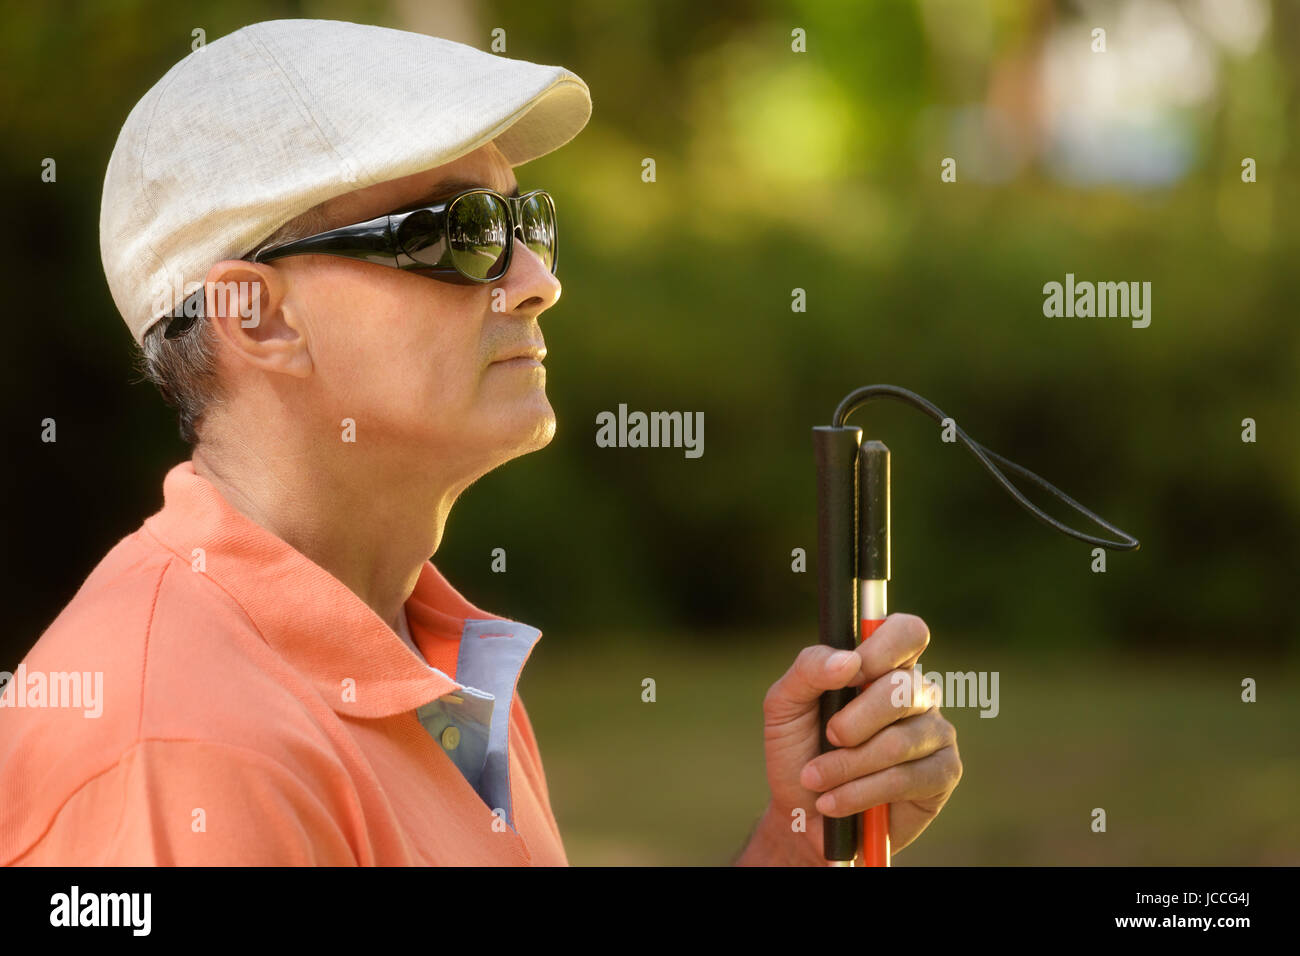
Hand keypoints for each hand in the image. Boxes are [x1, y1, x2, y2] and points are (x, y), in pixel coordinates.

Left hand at [756, 613, 961, 863]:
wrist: (801, 813)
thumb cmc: (798, 750)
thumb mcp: (784, 705)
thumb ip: (809, 669)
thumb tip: (849, 660)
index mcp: (882, 664)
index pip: (907, 632)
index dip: (883, 648)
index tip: (850, 674)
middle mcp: (916, 692)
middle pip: (903, 688)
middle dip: (854, 721)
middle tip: (828, 737)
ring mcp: (935, 731)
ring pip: (900, 741)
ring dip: (847, 765)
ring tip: (816, 779)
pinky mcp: (943, 773)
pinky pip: (907, 779)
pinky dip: (860, 792)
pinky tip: (834, 801)